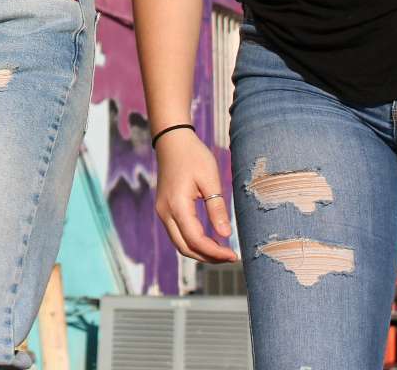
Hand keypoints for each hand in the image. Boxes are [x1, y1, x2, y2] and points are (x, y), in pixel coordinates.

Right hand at [154, 129, 237, 262]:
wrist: (172, 140)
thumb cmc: (193, 155)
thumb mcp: (210, 179)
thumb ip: (217, 207)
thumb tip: (226, 235)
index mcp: (177, 205)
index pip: (195, 240)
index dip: (215, 252)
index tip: (233, 254)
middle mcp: (165, 212)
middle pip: (184, 247)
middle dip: (207, 257)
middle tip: (229, 257)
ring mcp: (162, 211)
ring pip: (179, 243)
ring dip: (199, 251)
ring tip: (222, 251)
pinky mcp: (164, 208)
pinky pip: (177, 233)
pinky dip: (192, 241)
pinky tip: (209, 239)